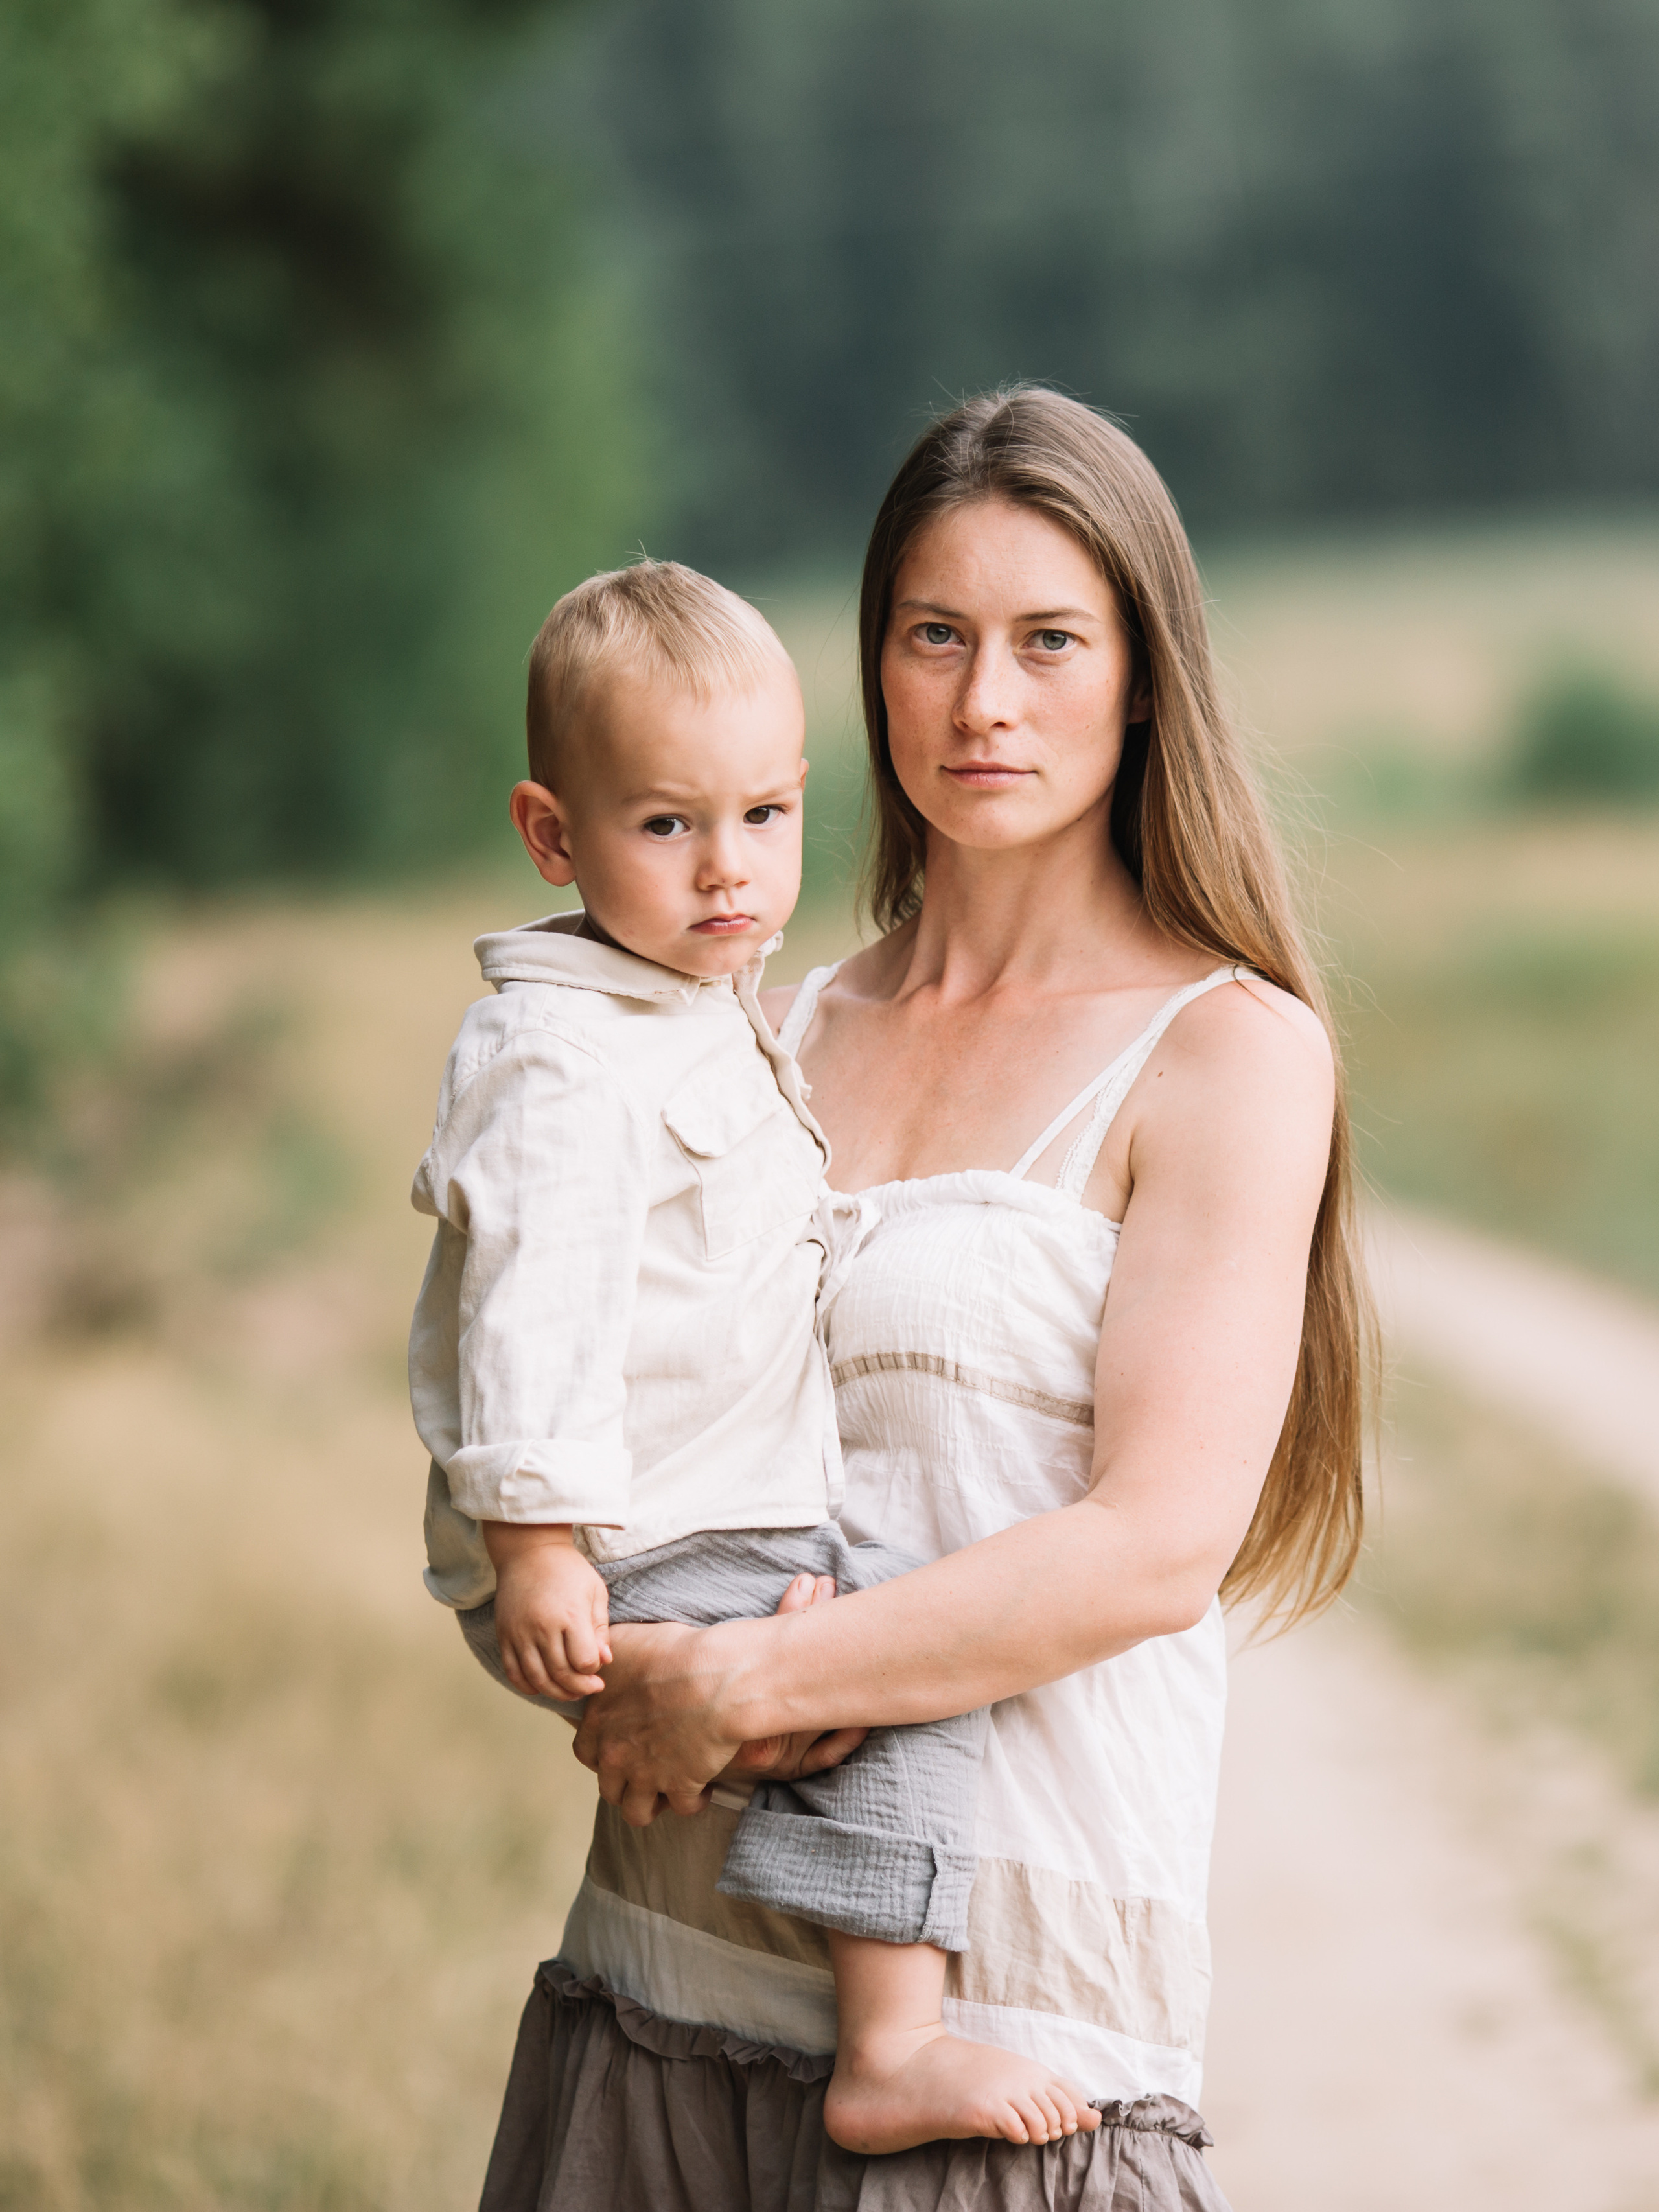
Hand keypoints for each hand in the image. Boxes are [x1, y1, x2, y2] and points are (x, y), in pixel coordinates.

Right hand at [483, 1522, 612, 1699]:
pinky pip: (513, 1672)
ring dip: (556, 1693)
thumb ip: (600, 1629)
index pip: (584, 1661)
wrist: (528, 1551)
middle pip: (561, 1674)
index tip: (598, 1664)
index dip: (594, 1669)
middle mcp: (542, 1627)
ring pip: (537, 1679)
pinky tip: (542, 1686)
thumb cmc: (568, 1570)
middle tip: (592, 1687)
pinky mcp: (504, 1635)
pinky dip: (528, 1686)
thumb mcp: (594, 1591)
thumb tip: (605, 1661)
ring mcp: (520, 1633)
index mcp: (570, 1615)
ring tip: (571, 1691)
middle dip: (580, 1688)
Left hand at [572, 1570, 867, 1825]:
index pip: (585, 1752)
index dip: (602, 1751)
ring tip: (668, 1788)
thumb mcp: (626, 1641)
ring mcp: (646, 1776)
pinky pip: (684, 1808)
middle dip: (625, 1781)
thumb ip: (606, 1657)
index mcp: (599, 1721)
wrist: (715, 1677)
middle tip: (647, 1768)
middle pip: (609, 1786)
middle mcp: (615, 1754)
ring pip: (637, 1812)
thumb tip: (598, 1658)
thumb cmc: (674, 1652)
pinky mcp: (681, 1787)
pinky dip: (694, 1799)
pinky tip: (704, 1785)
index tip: (621, 1745)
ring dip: (651, 1802)